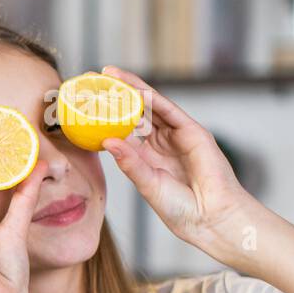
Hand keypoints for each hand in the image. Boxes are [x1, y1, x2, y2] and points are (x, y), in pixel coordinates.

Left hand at [101, 66, 257, 262]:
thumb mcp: (147, 184)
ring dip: (131, 88)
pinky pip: (169, 110)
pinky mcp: (193, 133)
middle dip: (115, 94)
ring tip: (109, 74)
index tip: (81, 104)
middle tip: (91, 79)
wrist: (211, 218)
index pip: (121, 129)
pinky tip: (136, 87)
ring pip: (151, 106)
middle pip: (134, 111)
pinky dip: (153, 97)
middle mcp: (160, 142)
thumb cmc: (181, 209)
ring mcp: (176, 136)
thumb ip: (130, 163)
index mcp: (145, 156)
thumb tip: (107, 141)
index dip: (103, 115)